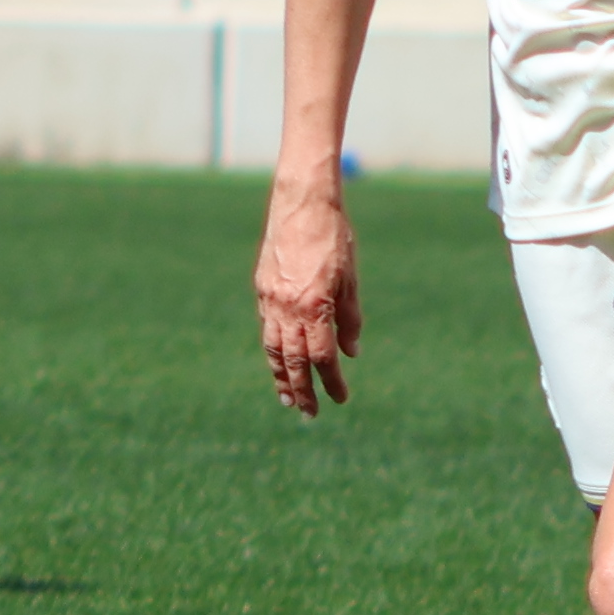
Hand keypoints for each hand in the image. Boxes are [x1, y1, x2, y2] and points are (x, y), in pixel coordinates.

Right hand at [255, 185, 361, 413]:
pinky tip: (279, 361)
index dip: (332, 382)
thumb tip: (351, 353)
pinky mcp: (262, 288)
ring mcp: (271, 299)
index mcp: (315, 306)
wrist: (302, 201)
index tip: (341, 398)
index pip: (323, 357)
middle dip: (302, 390)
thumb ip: (350, 318)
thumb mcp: (351, 278)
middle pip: (295, 360)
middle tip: (308, 413)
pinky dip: (273, 350)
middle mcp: (288, 307)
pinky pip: (267, 328)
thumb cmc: (334, 236)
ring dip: (282, 376)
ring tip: (288, 397)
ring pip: (274, 349)